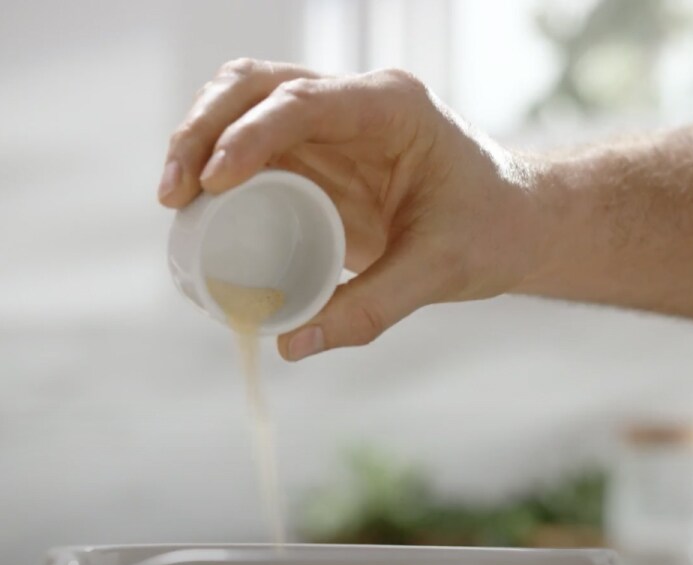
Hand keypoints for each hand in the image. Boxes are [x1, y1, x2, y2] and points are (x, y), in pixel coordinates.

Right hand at [158, 59, 535, 359]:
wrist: (514, 222)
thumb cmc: (491, 231)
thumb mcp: (439, 270)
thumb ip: (370, 309)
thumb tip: (290, 344)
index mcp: (391, 108)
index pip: (304, 102)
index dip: (249, 135)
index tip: (210, 180)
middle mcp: (356, 103)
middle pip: (257, 88)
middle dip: (203, 131)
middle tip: (174, 194)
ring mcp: (334, 126)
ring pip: (245, 106)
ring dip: (200, 142)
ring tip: (175, 201)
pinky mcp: (320, 156)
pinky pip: (256, 148)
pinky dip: (219, 168)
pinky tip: (200, 207)